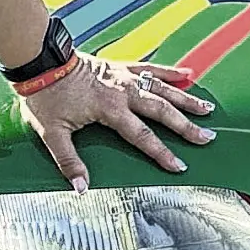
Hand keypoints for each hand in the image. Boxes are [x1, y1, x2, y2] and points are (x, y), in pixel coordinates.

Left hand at [16, 55, 216, 189]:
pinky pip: (150, 68)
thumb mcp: (52, 133)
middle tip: (206, 138)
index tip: (179, 166)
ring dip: (186, 99)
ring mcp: (124, 77)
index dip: (161, 153)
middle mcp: (123, 92)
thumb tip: (81, 187)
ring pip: (162, 88)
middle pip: (162, 111)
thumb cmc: (46, 97)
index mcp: (110, 110)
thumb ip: (69, 161)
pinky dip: (169, 71)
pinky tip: (187, 74)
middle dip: (186, 126)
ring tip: (207, 109)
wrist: (41, 61)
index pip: (142, 136)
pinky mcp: (120, 67)